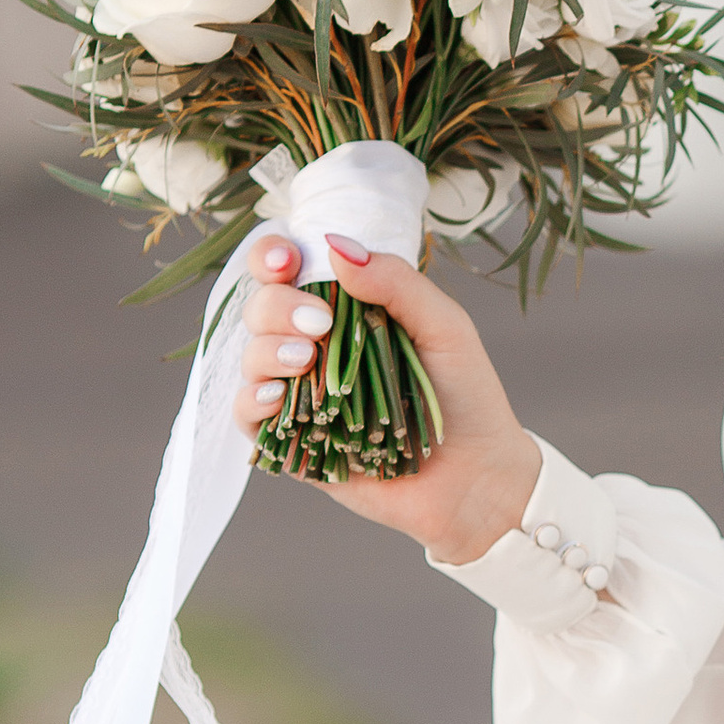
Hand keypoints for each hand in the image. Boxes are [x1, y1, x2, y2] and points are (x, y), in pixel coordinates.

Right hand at [234, 232, 540, 558]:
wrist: (475, 478)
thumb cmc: (466, 396)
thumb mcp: (444, 327)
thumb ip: (395, 283)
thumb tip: (336, 245)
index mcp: (347, 308)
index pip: (289, 269)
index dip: (273, 255)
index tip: (288, 262)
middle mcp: (314, 346)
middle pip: (261, 308)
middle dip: (277, 306)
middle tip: (319, 324)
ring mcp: (300, 394)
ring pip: (250, 357)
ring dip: (266, 350)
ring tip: (304, 360)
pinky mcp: (292, 443)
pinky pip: (248, 417)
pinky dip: (252, 400)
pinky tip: (277, 397)